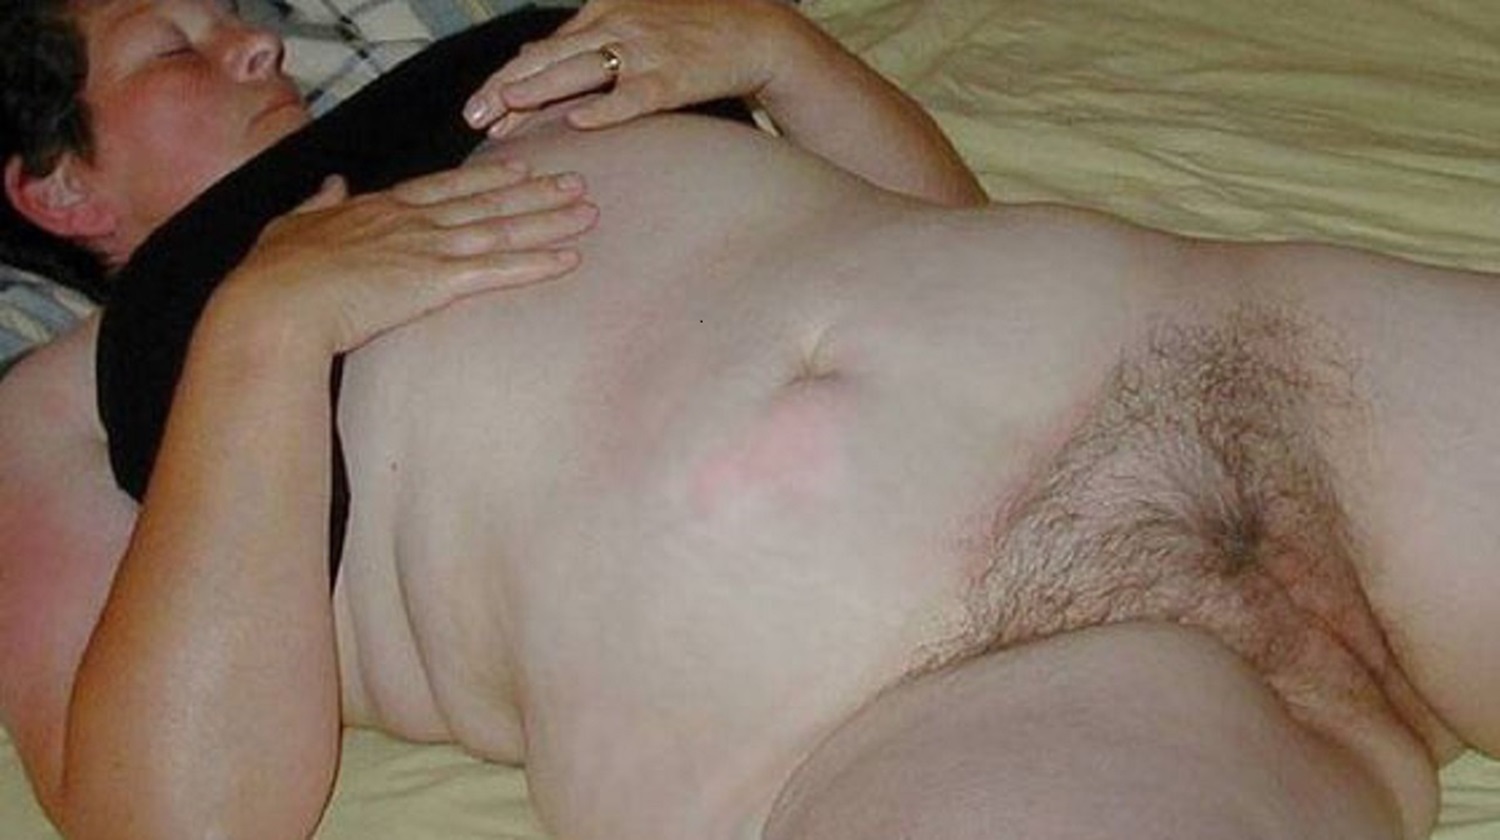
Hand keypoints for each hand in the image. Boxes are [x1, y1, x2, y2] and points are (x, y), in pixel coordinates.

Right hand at [217, 160, 596, 354]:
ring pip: (501, 229)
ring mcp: (427, 247)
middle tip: (576, 181)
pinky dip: (536, 264)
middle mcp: (412, 220)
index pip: (446, 186)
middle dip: (535, 191)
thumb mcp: (290, 227)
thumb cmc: (273, 276)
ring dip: (548, 221)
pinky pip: (498, 270)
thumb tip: (330, 183)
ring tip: (588, 213)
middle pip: (487, 200)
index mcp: (380, 207)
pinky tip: (568, 260)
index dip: (487, 175)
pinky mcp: (436, 282)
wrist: (274, 306)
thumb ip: (316, 203)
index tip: (521, 165)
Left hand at [463, 0, 804, 136]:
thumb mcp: (628, 23)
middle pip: (550, 58)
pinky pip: (632, 96)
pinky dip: (604, 110)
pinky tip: (578, 123)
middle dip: (508, 88)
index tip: (479, 107)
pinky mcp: (672, 79)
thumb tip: (530, 60)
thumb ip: (582, 42)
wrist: (751, 31)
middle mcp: (617, 28)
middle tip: (475, 116)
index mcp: (602, 14)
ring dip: (539, 92)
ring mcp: (644, 52)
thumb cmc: (688, 33)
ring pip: (581, 72)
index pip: (545, 49)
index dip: (508, 79)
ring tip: (506, 112)